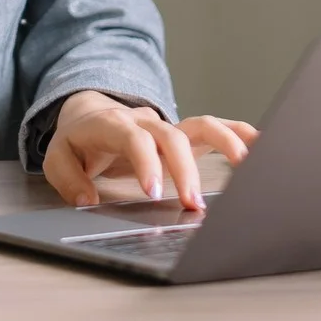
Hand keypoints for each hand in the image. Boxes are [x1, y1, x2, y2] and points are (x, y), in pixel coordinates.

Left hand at [41, 90, 258, 210]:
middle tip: (193, 205)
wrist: (89, 116)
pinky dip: (240, 134)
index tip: (155, 192)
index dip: (145, 161)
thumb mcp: (59, 158)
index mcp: (113, 124)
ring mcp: (170, 126)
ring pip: (201, 126)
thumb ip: (68, 179)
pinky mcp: (186, 134)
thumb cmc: (79, 142)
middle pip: (171, 137)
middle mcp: (146, 121)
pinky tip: (262, 146)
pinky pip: (216, 128)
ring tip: (246, 168)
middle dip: (185, 170)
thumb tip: (87, 198)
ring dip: (225, 145)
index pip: (132, 137)